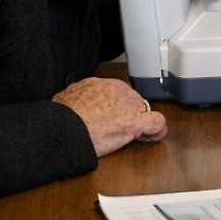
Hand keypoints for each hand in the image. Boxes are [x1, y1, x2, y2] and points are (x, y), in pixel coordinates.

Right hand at [53, 77, 167, 157]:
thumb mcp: (66, 99)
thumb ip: (74, 98)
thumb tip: (69, 103)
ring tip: (135, 135)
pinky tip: (153, 136)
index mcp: (101, 84)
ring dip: (140, 121)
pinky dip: (157, 131)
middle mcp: (118, 90)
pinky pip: (156, 123)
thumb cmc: (63, 117)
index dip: (116, 106)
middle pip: (131, 100)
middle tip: (119, 128)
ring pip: (144, 109)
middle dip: (127, 113)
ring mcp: (129, 105)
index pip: (116, 93)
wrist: (67, 127)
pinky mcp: (136, 122)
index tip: (111, 115)